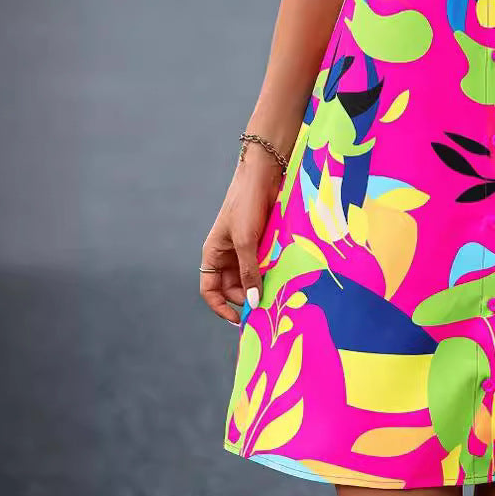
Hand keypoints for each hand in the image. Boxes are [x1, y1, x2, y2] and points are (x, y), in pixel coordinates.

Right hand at [198, 151, 283, 324]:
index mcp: (213, 254)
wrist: (263, 175)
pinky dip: (272, 272)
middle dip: (247, 297)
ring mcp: (246, 248)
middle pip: (234, 287)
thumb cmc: (246, 205)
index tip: (239, 320)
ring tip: (277, 293)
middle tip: (267, 306)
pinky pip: (265, 264)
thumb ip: (249, 272)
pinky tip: (284, 278)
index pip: (210, 291)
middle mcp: (227, 255)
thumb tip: (254, 302)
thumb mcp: (246, 241)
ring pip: (252, 277)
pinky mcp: (263, 242)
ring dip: (262, 285)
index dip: (221, 307)